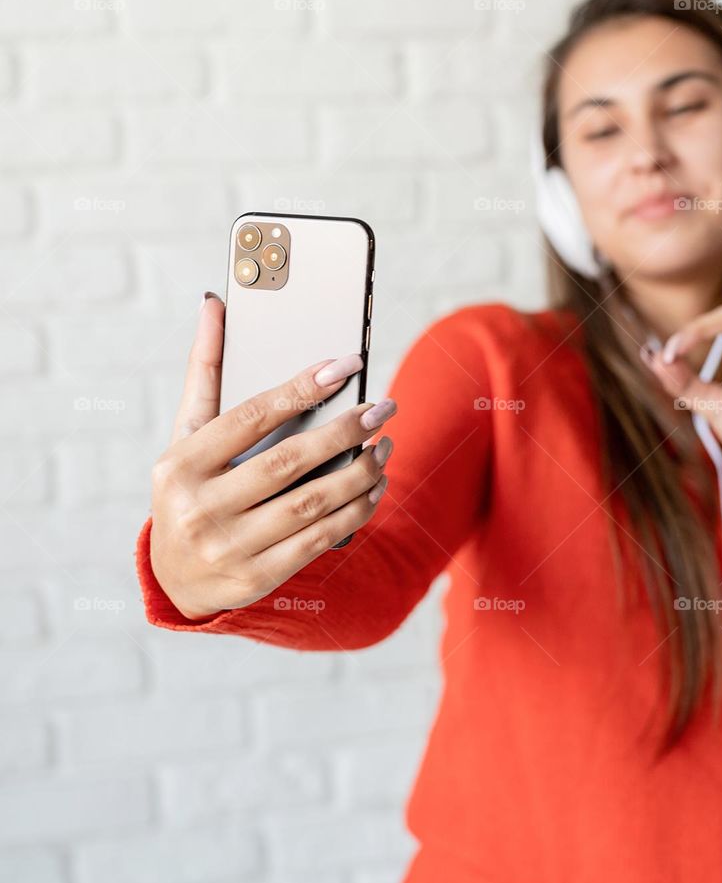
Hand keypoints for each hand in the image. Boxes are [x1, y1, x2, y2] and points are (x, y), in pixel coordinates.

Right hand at [150, 292, 395, 620]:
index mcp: (181, 464)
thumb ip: (205, 370)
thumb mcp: (185, 433)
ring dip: (359, 472)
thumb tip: (215, 304)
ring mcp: (228, 548)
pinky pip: (320, 539)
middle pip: (288, 462)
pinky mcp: (256, 578)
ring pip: (312, 504)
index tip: (346, 365)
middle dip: (345, 430)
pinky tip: (376, 485)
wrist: (175, 577)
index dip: (302, 387)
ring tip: (385, 445)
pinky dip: (356, 510)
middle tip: (383, 407)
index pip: (251, 416)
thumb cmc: (187, 487)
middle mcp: (200, 509)